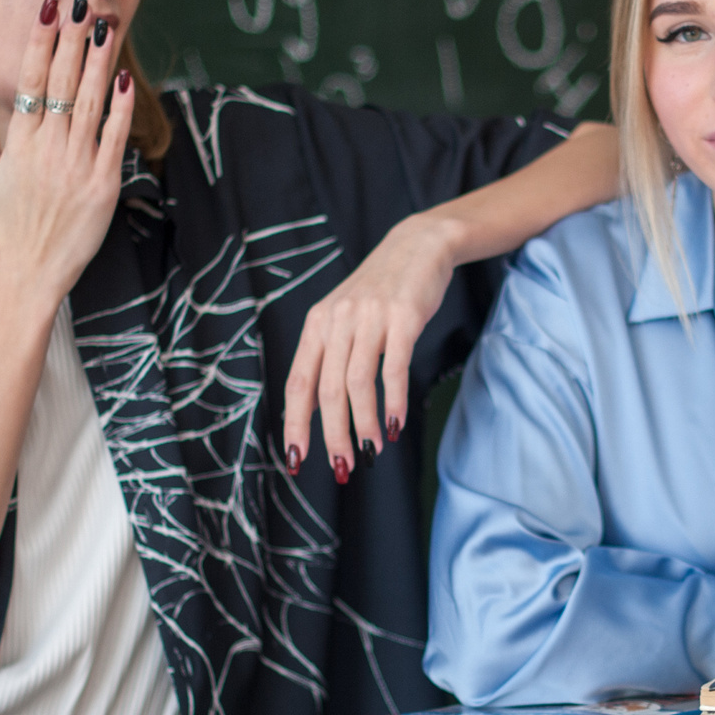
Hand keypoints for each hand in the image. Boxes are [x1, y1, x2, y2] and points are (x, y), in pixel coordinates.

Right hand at [0, 0, 132, 310]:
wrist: (33, 271)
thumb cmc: (9, 222)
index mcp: (18, 143)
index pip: (30, 80)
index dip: (40, 42)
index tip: (49, 9)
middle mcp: (47, 149)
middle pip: (61, 83)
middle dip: (72, 40)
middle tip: (82, 2)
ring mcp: (77, 166)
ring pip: (88, 103)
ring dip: (97, 63)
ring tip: (105, 26)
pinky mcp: (103, 185)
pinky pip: (114, 138)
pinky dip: (120, 108)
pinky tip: (124, 78)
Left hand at [282, 211, 454, 480]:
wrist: (418, 246)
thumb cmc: (381, 291)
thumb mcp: (345, 317)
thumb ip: (332, 357)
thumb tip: (321, 412)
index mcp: (318, 325)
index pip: (298, 383)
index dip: (296, 425)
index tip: (297, 459)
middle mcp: (338, 321)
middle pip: (327, 390)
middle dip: (333, 435)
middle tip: (343, 468)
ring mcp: (370, 318)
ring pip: (358, 383)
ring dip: (363, 424)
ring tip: (371, 453)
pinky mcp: (403, 317)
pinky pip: (394, 367)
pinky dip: (393, 401)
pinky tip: (394, 424)